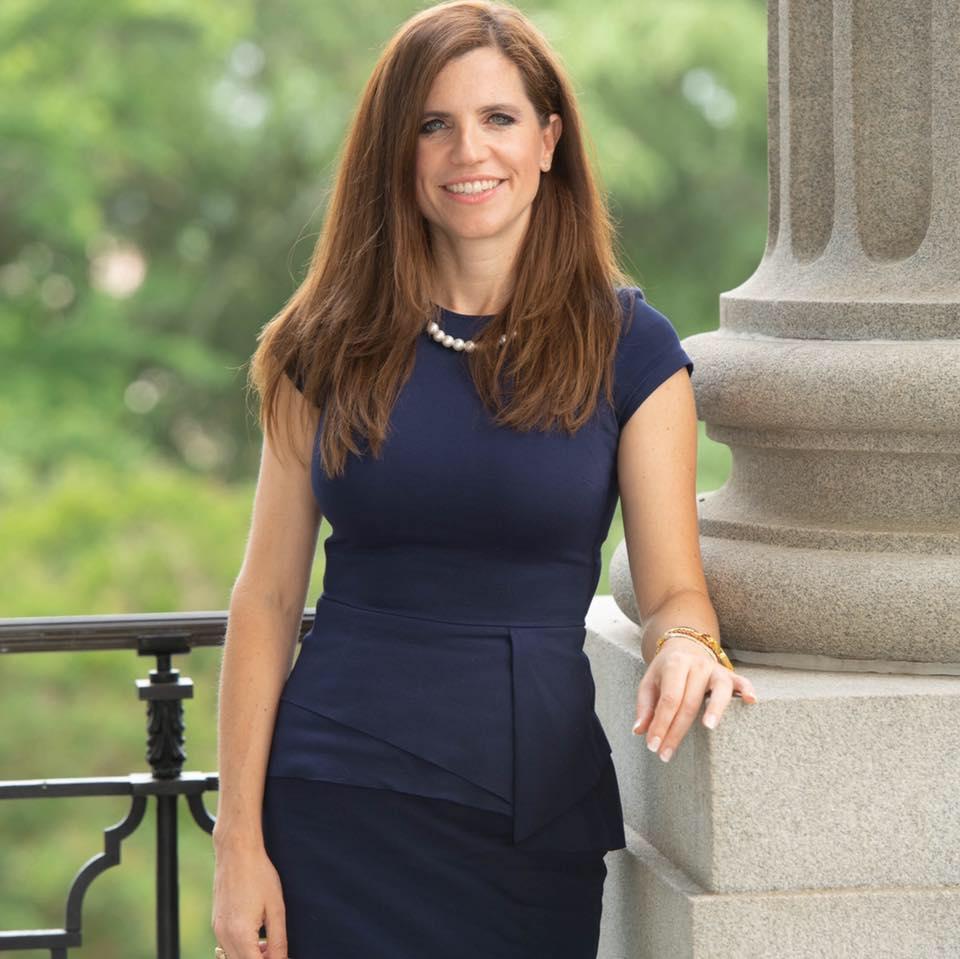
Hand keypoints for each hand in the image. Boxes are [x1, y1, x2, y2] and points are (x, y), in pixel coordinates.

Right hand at [211, 841, 287, 958]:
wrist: (237, 851)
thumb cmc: (259, 874)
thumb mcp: (276, 908)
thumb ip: (278, 940)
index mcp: (239, 934)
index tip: (282, 956)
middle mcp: (224, 935)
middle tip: (277, 951)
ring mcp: (217, 930)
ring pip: (233, 957)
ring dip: (251, 956)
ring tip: (268, 943)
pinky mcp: (216, 923)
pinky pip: (228, 946)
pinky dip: (242, 947)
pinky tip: (257, 934)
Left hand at [631, 635, 757, 761]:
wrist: (685, 646)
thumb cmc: (666, 671)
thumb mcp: (650, 683)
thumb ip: (645, 707)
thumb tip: (640, 731)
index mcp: (674, 665)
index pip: (668, 700)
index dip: (661, 724)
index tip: (653, 746)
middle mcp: (696, 665)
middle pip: (690, 702)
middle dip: (678, 731)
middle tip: (667, 754)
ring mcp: (715, 669)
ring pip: (718, 690)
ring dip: (715, 708)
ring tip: (709, 727)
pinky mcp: (730, 674)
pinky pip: (741, 681)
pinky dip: (747, 689)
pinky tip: (751, 700)